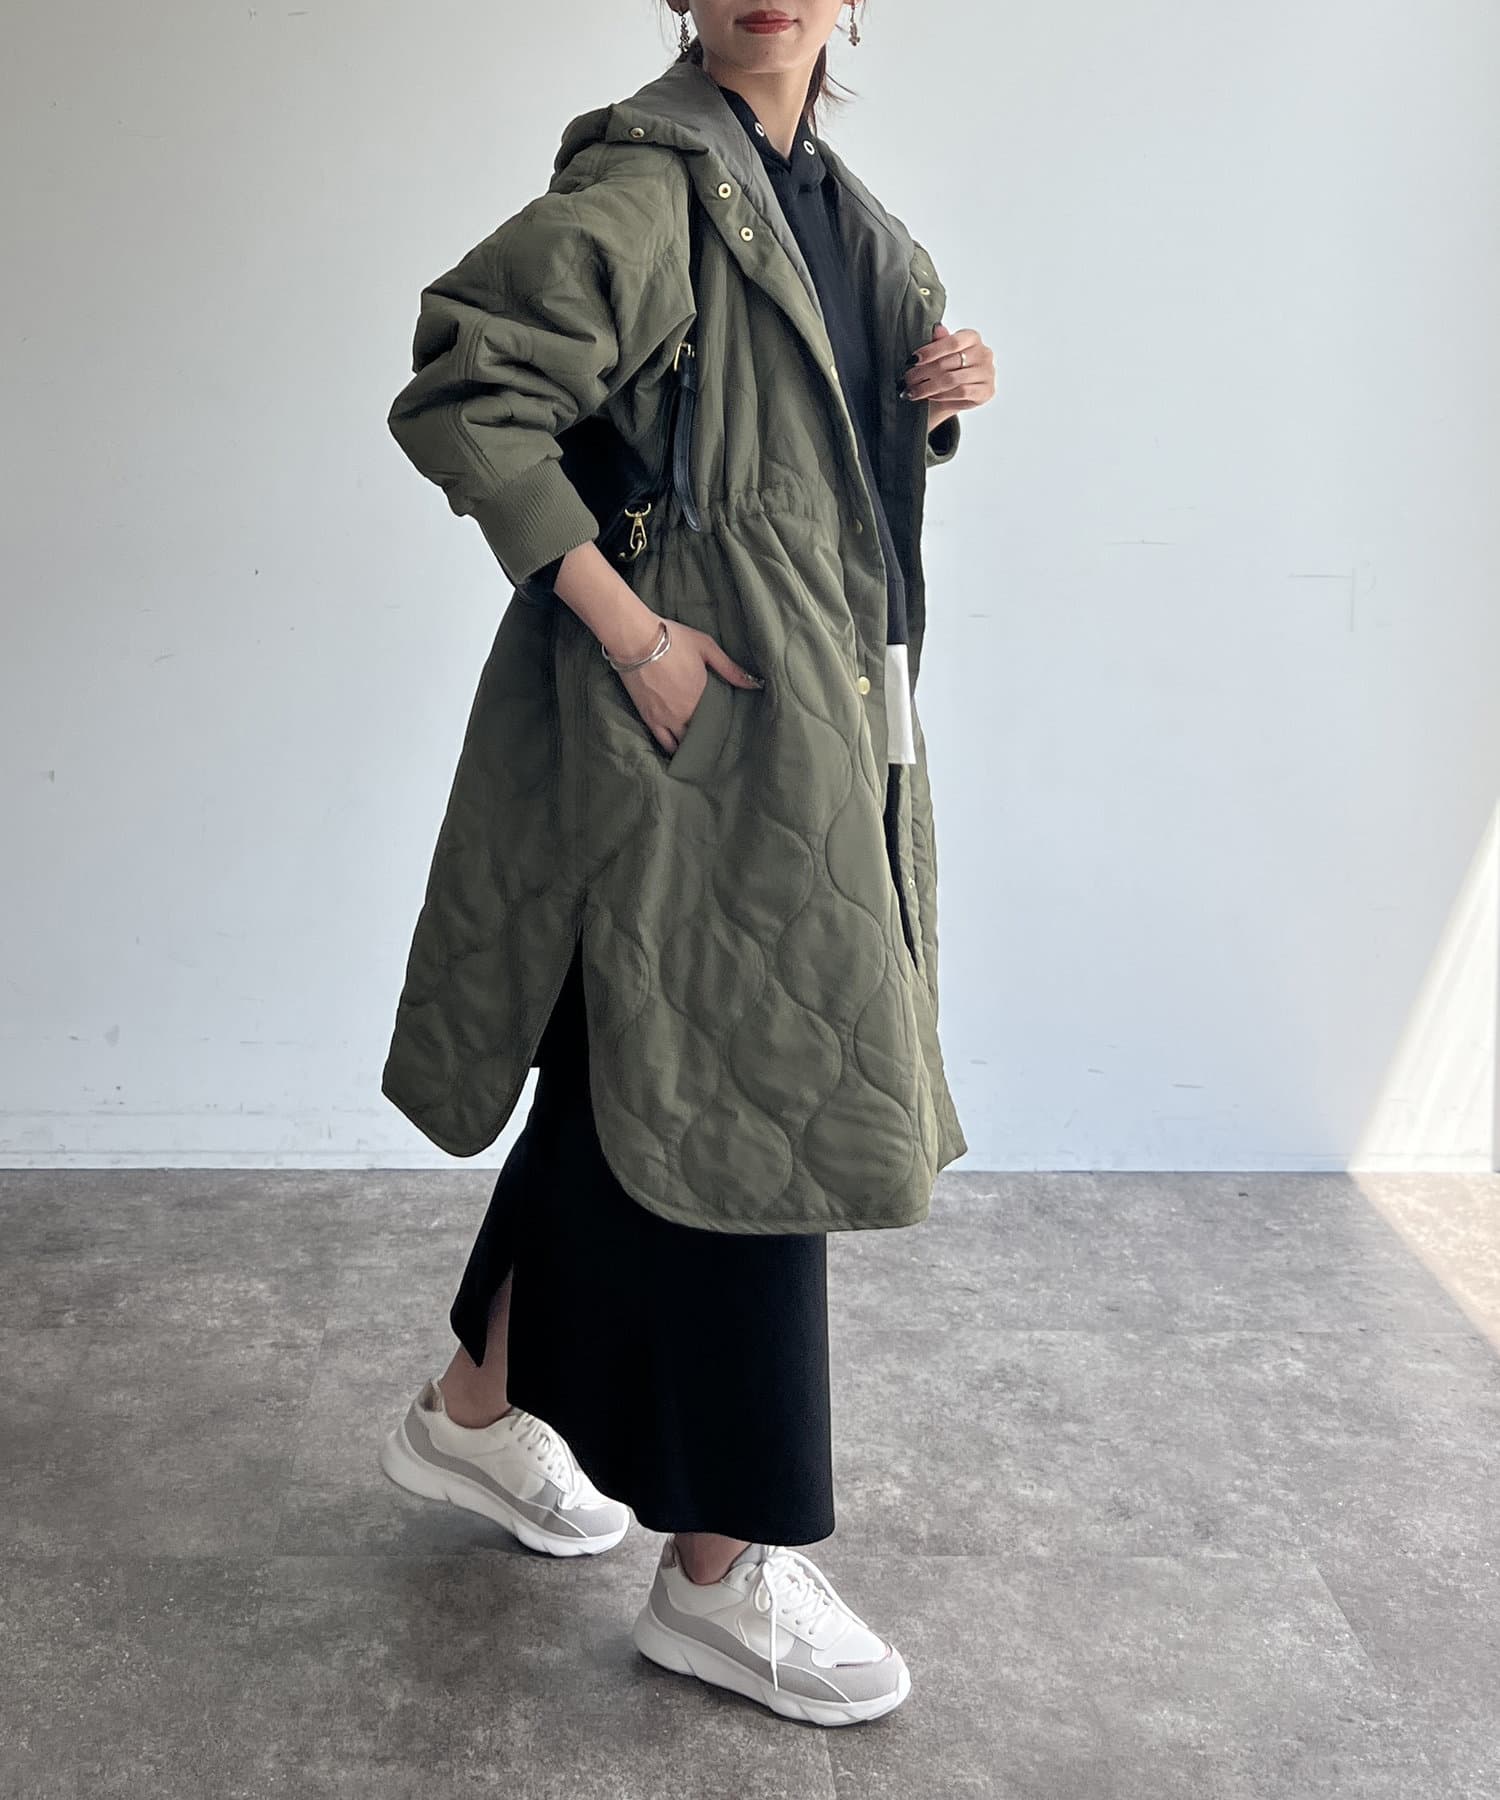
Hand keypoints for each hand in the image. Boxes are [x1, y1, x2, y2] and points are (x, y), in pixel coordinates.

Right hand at [609, 618, 763, 756]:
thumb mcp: (706, 647)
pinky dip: (671, 748)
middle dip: (706, 738)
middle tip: (712, 740)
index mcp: (701, 695)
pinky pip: (663, 742)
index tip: (725, 726)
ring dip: (690, 746)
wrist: (635, 639)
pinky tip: (677, 751)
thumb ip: (730, 668)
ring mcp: (666, 718)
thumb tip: (754, 683)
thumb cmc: (672, 639)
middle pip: (700, 735)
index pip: (717, 720)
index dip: (721, 725)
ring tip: (696, 749)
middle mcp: (685, 712)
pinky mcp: (649, 718)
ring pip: (682, 743)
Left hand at [902, 321, 995, 433]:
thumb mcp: (940, 354)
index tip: (913, 360)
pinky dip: (942, 395)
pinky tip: (929, 396)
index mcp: (972, 338)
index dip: (931, 351)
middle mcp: (984, 353)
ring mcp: (988, 373)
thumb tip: (937, 328)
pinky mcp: (987, 391)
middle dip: (923, 372)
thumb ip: (939, 341)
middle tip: (907, 379)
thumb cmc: (947, 370)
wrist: (955, 395)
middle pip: (949, 362)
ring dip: (928, 387)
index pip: (952, 342)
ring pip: (952, 379)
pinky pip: (961, 393)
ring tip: (912, 391)